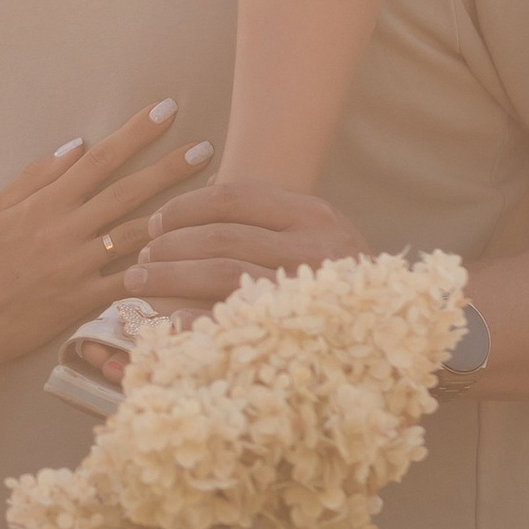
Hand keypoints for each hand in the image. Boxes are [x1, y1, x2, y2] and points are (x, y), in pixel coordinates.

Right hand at [0, 105, 213, 370]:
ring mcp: (76, 266)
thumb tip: (78, 144)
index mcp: (45, 203)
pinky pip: (128, 283)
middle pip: (126, 191)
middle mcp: (65, 230)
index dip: (135, 133)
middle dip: (168, 167)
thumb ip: (36, 175)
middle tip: (206, 147)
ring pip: (135, 234)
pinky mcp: (82, 301)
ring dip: (175, 212)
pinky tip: (188, 258)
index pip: (98, 159)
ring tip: (211, 196)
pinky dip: (156, 270)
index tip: (166, 109)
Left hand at [123, 179, 368, 309]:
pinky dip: (198, 320)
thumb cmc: (334, 279)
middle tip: (139, 262)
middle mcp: (316, 246)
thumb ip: (264, 223)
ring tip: (139, 285)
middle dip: (169, 248)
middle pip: (221, 237)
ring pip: (223, 275)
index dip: (184, 210)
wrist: (390, 327)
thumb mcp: (311, 238)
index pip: (233, 198)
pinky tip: (171, 322)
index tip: (155, 224)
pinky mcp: (303, 329)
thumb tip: (182, 222)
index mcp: (313, 214)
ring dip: (171, 278)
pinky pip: (236, 320)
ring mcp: (310, 288)